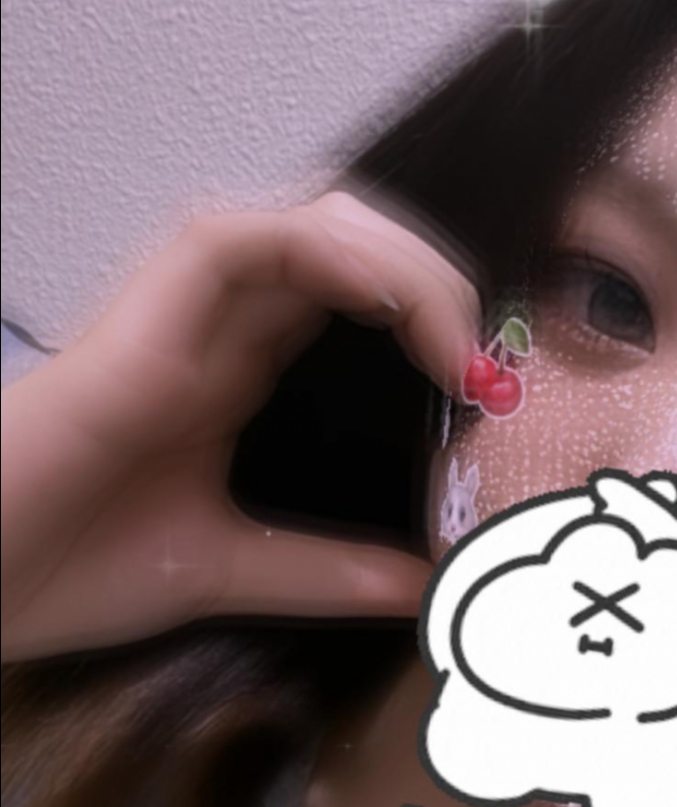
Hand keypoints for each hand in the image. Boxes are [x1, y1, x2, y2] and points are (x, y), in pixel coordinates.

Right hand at [0, 191, 480, 661]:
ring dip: (394, 261)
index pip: (350, 298)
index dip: (427, 317)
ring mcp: (176, 310)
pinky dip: (321, 252)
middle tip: (479, 355)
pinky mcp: (137, 313)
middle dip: (429, 280)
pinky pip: (237, 239)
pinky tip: (382, 300)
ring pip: (306, 222)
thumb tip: (418, 585)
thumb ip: (323, 572)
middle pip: (346, 245)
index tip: (479, 386)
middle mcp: (216, 325)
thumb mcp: (227, 569)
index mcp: (235, 370)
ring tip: (450, 335)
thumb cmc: (67, 566)